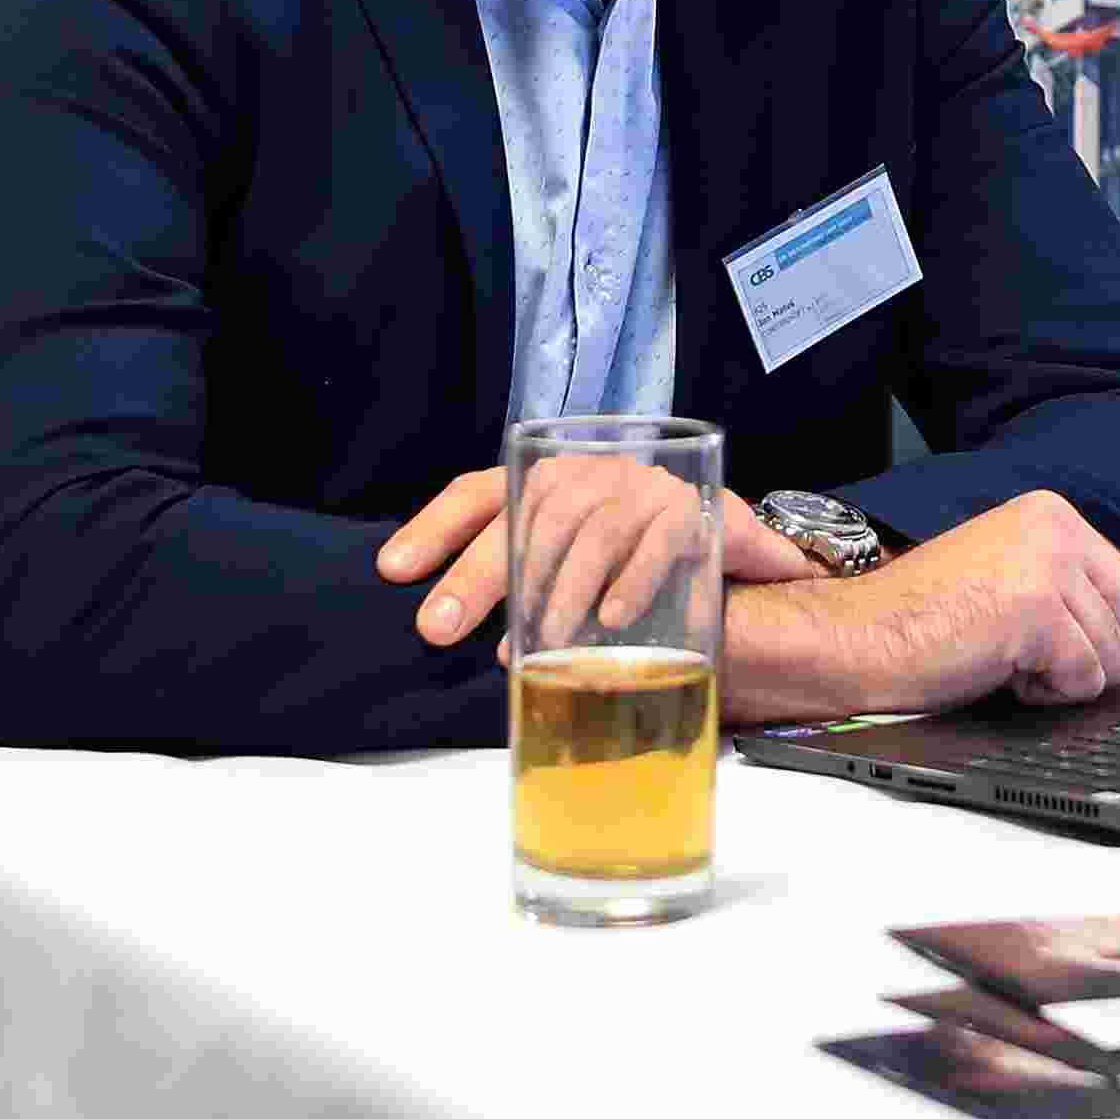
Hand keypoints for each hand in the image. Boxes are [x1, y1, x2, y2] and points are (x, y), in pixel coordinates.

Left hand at [378, 470, 814, 649]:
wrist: (727, 537)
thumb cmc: (629, 555)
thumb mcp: (570, 565)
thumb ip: (526, 589)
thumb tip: (484, 646)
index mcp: (544, 478)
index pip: (477, 492)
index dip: (433, 527)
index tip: (392, 571)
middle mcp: (585, 472)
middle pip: (522, 516)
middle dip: (474, 575)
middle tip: (438, 628)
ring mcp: (638, 487)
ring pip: (586, 531)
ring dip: (557, 593)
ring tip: (535, 645)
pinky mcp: (689, 510)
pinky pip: (653, 543)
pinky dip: (630, 583)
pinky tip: (611, 622)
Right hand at [722, 491, 1119, 721]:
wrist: (856, 637)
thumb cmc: (922, 621)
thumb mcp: (1018, 603)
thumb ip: (1087, 614)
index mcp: (1053, 515)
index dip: (1096, 635)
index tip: (1036, 636)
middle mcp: (1058, 528)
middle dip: (1090, 657)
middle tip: (1020, 650)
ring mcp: (1050, 566)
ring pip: (1115, 660)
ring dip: (1060, 678)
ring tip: (999, 656)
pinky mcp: (1037, 610)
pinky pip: (1083, 679)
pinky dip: (1042, 691)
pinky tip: (993, 667)